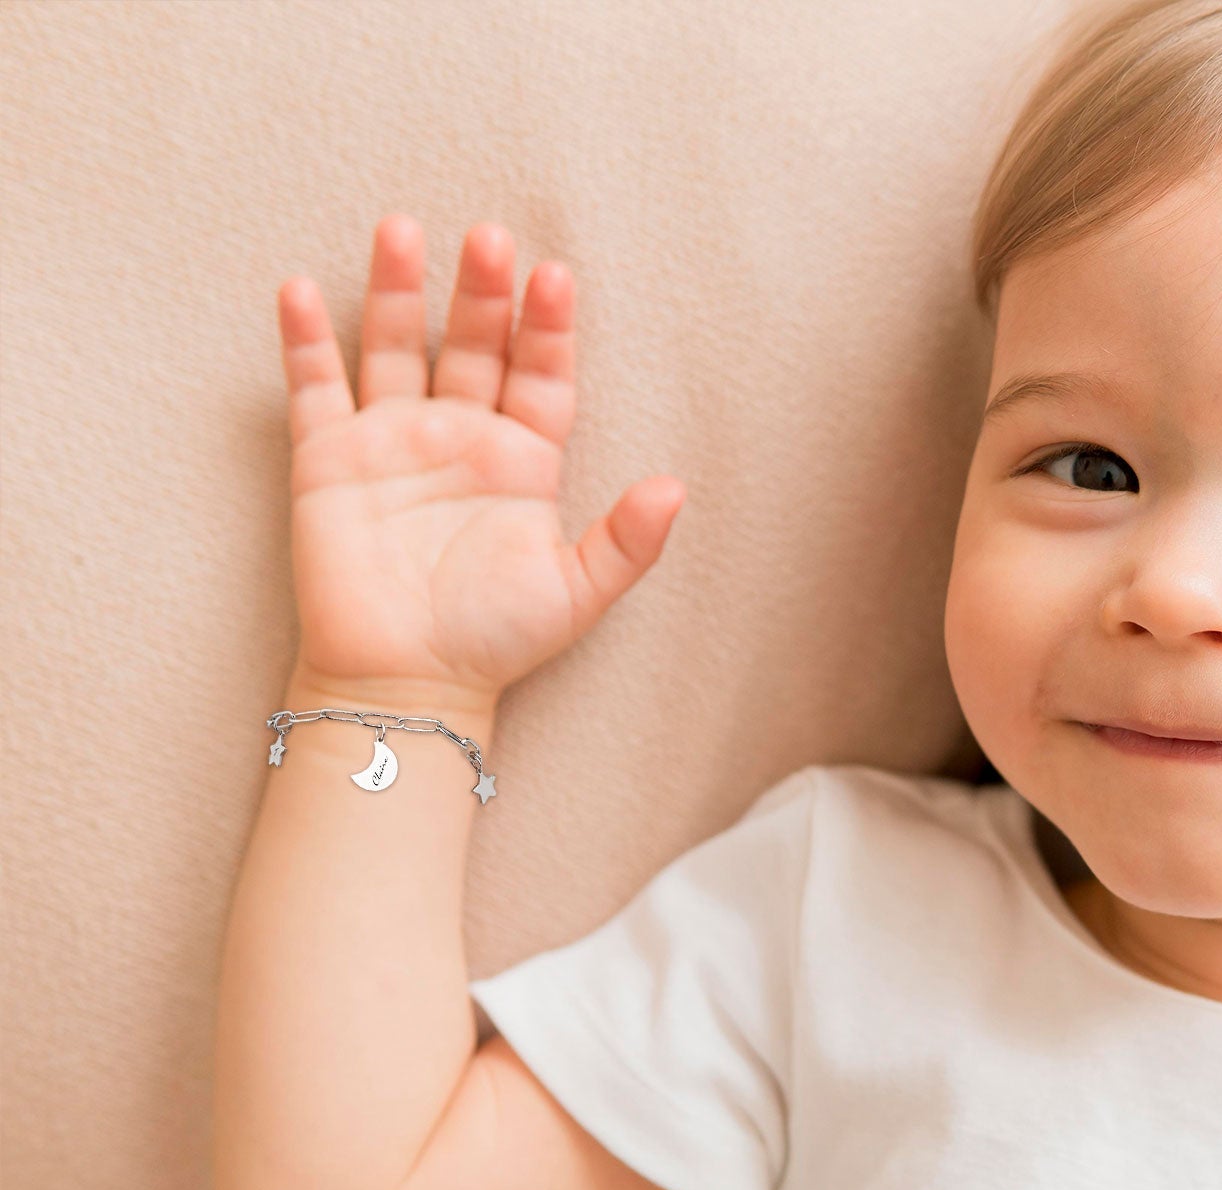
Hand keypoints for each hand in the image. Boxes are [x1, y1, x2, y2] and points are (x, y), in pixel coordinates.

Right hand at [275, 214, 685, 701]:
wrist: (406, 682)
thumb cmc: (494, 639)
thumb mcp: (575, 594)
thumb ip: (627, 542)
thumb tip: (676, 488)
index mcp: (524, 461)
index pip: (542, 376)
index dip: (549, 329)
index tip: (555, 278)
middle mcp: (461, 438)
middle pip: (474, 344)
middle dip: (482, 292)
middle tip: (490, 238)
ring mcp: (393, 441)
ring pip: (394, 346)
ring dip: (396, 289)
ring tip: (403, 230)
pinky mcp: (329, 459)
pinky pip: (315, 388)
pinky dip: (306, 341)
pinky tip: (300, 289)